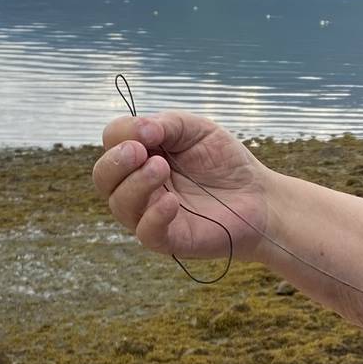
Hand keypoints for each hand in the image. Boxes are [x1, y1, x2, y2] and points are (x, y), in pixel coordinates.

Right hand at [93, 111, 269, 261]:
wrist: (259, 196)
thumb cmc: (224, 162)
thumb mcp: (197, 129)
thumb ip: (167, 124)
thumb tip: (141, 130)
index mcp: (141, 155)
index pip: (112, 142)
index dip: (123, 133)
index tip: (152, 130)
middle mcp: (138, 185)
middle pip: (103, 177)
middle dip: (115, 162)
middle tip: (139, 152)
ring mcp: (150, 213)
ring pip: (120, 204)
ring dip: (135, 184)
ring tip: (162, 169)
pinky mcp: (169, 239)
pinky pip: (146, 233)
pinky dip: (153, 216)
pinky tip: (172, 202)